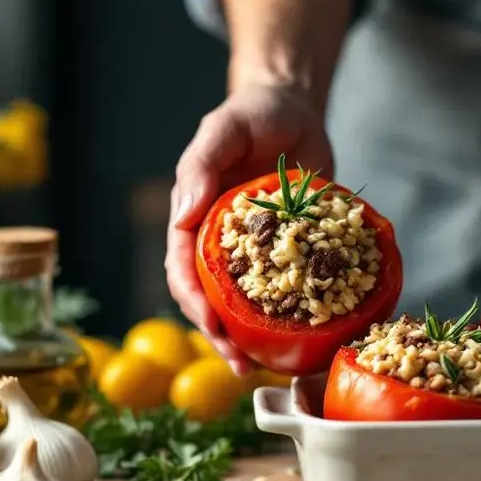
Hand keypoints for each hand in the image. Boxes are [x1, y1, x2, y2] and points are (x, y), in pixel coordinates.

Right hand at [166, 83, 332, 374]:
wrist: (296, 112)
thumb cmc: (254, 115)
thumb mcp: (225, 128)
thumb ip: (201, 166)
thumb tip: (181, 217)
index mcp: (193, 217)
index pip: (183, 268)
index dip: (193, 302)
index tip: (212, 326)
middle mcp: (217, 241)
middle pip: (207, 298)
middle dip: (218, 335)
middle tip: (240, 364)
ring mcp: (251, 251)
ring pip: (240, 304)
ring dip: (246, 338)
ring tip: (261, 368)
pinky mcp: (286, 254)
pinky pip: (282, 290)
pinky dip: (285, 317)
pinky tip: (299, 343)